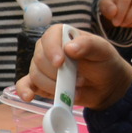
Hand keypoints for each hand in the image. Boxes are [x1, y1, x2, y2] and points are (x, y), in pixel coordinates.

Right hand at [15, 25, 131, 109]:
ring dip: (54, 86)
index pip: (48, 38)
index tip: (60, 63)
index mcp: (61, 35)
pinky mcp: (39, 83)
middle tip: (79, 80)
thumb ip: (88, 45)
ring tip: (74, 89)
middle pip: (39, 59)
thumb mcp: (103, 51)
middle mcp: (47, 49)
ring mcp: (41, 67)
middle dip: (58, 74)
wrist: (106, 86)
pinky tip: (29, 97)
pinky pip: (25, 85)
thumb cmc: (104, 63)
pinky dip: (24, 91)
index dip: (52, 50)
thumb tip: (68, 48)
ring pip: (36, 75)